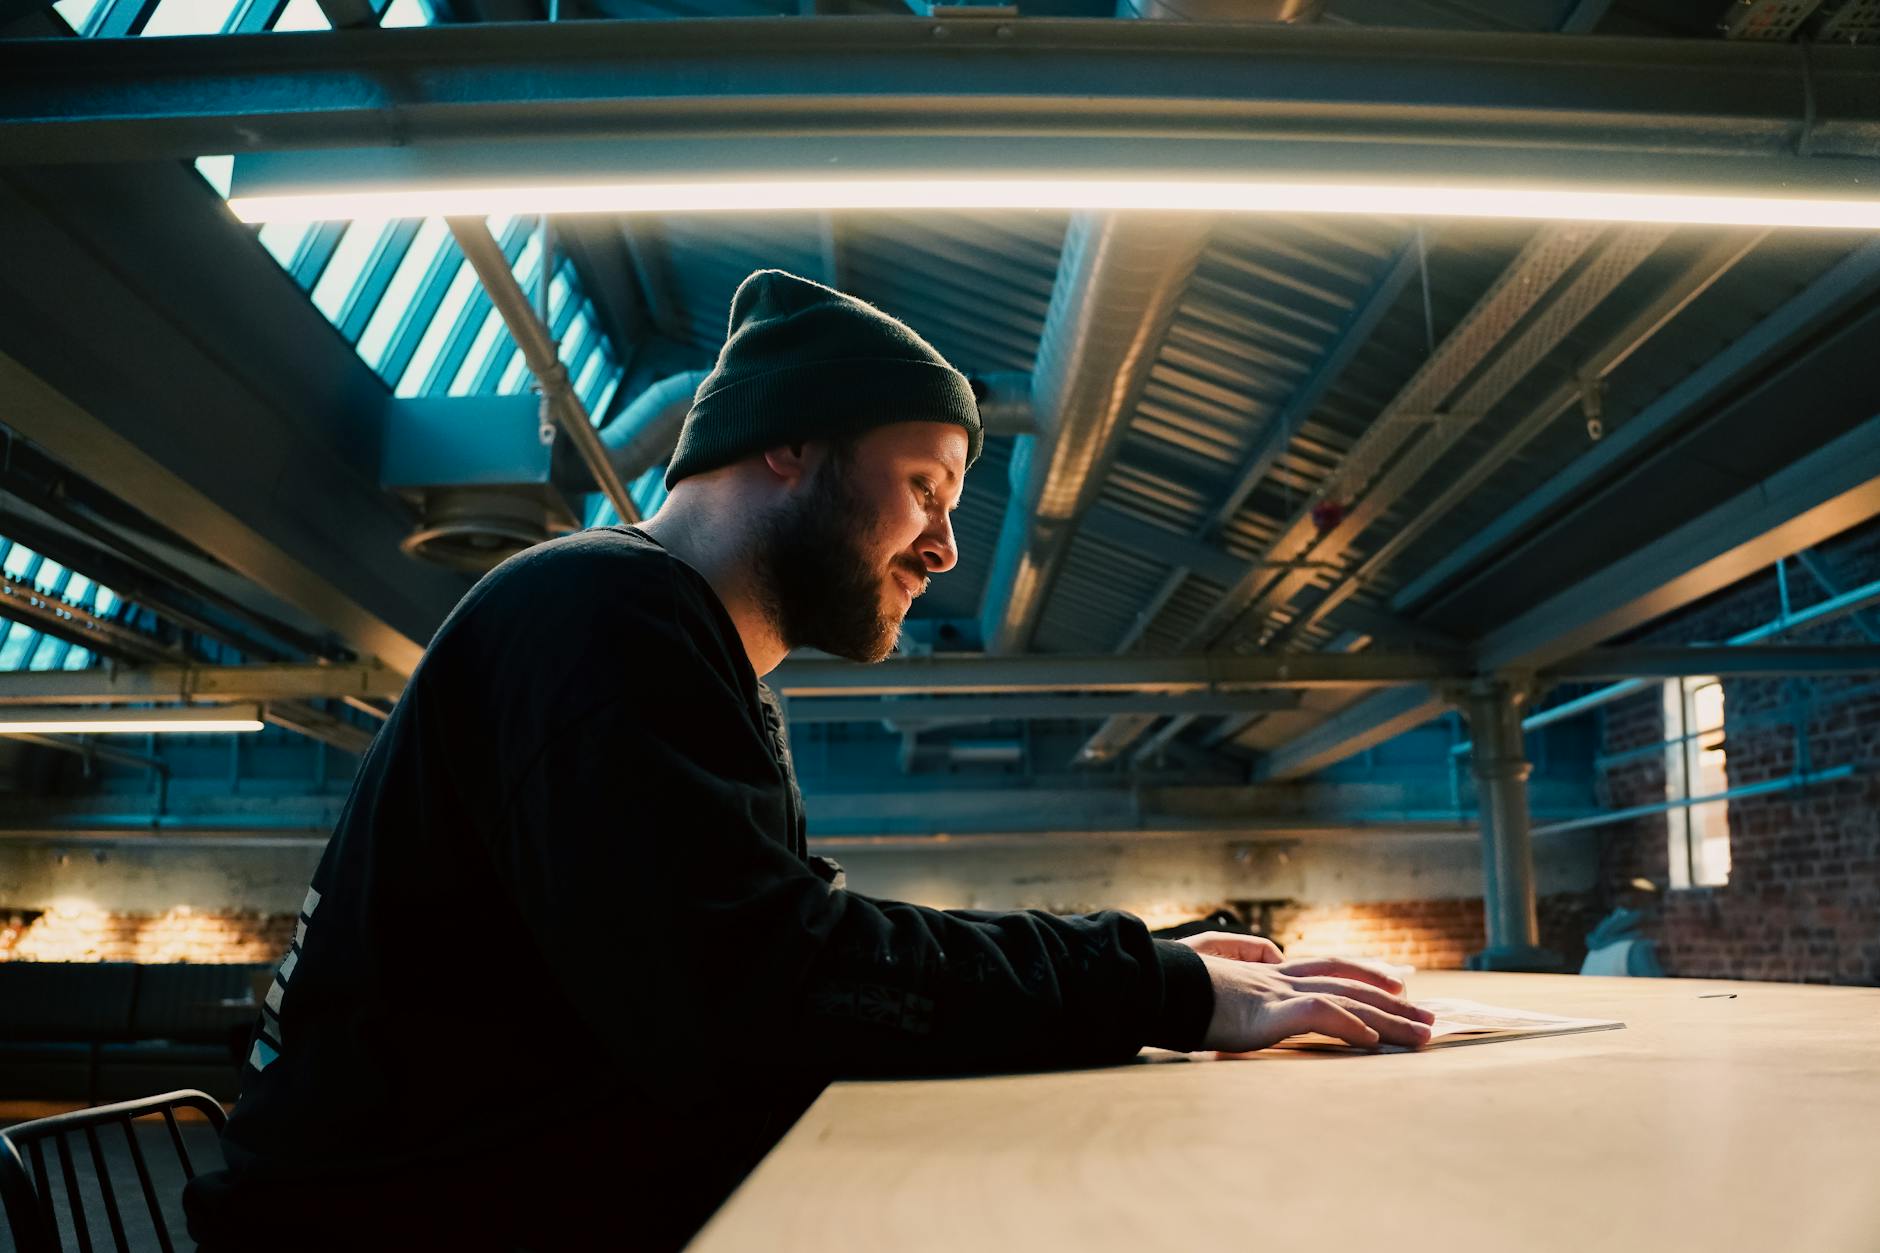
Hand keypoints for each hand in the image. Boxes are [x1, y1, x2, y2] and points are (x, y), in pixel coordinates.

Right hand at [1174, 932, 1433, 1051]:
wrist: (1150, 982)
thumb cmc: (1172, 977)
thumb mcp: (1207, 956)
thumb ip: (1242, 952)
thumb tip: (1274, 952)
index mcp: (1265, 970)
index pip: (1327, 966)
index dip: (1364, 972)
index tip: (1396, 983)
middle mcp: (1278, 978)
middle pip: (1349, 984)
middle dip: (1393, 1002)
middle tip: (1430, 1018)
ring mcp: (1275, 994)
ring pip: (1346, 1001)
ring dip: (1389, 1020)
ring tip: (1423, 1035)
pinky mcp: (1267, 1014)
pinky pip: (1320, 1016)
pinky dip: (1350, 1027)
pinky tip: (1373, 1042)